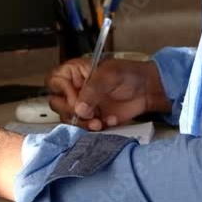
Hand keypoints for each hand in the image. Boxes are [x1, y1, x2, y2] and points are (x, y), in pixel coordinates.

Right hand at [46, 57, 170, 130]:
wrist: (147, 90)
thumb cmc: (129, 74)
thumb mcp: (109, 75)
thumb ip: (92, 90)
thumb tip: (79, 108)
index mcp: (75, 73)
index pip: (54, 81)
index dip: (61, 91)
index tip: (76, 98)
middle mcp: (75, 89)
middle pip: (57, 103)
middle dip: (71, 112)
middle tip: (87, 113)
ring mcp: (83, 105)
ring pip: (68, 119)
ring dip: (82, 123)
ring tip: (99, 121)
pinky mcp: (92, 119)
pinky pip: (84, 128)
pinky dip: (95, 128)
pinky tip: (108, 121)